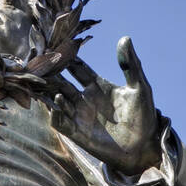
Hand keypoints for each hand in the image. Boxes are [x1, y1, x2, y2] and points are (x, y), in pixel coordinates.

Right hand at [48, 36, 162, 176]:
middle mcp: (84, 98)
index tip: (57, 45)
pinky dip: (56, 111)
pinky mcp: (77, 133)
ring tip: (45, 79)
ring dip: (50, 90)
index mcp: (97, 85)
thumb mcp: (139, 88)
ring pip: (57, 99)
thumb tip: (126, 38)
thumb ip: (131, 65)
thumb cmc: (143, 117)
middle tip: (41, 61)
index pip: (77, 67)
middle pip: (62, 82)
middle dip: (52, 73)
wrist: (143, 147)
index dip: (67, 57)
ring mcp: (79, 115)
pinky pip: (60, 121)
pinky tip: (57, 101)